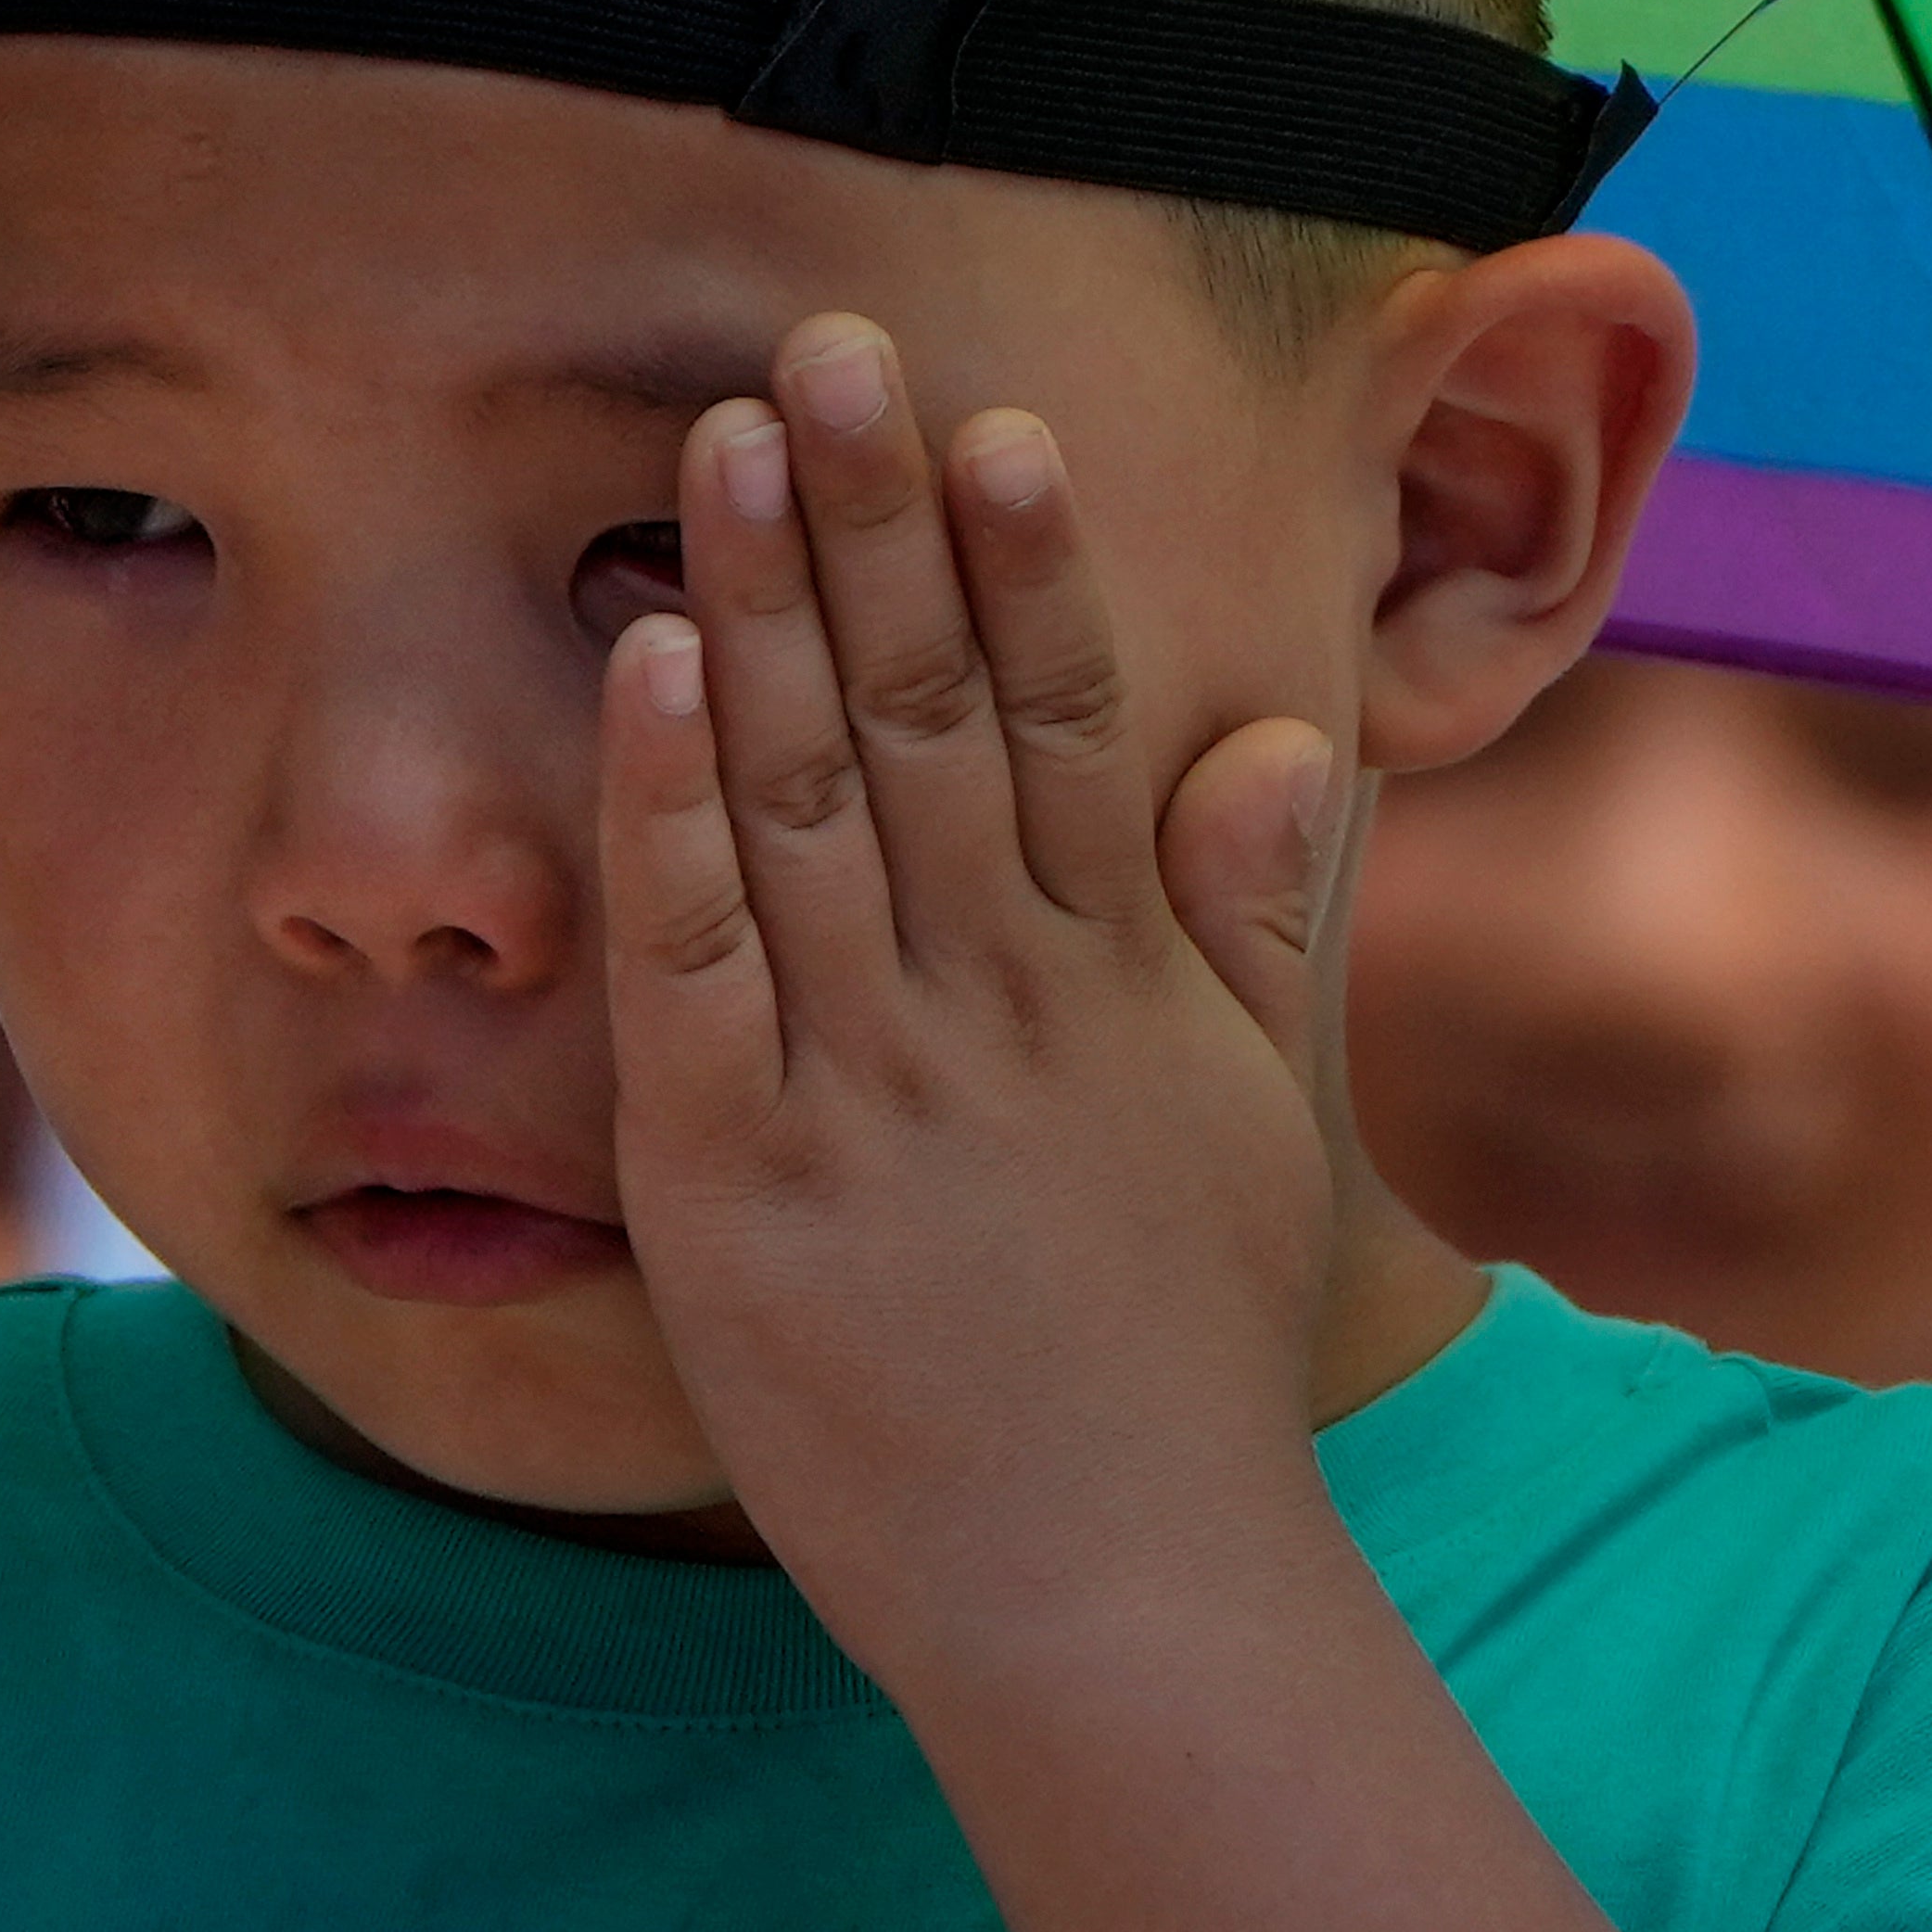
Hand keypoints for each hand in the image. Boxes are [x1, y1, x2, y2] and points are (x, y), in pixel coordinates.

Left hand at [593, 316, 1813, 1931]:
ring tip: (718, 435)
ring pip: (808, 792)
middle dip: (871, 517)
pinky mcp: (737, 1170)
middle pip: (927, 710)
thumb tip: (1280, 729)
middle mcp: (994, 998)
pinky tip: (651, 660)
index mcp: (1112, 979)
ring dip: (762, 599)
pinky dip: (671, 800)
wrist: (1113, 1589)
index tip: (989, 420)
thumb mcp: (1258, 1122)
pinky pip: (694, 951)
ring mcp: (865, 1078)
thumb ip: (1255, 919)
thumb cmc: (1180, 1364)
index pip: (1065, 718)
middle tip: (819, 342)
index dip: (1026, 561)